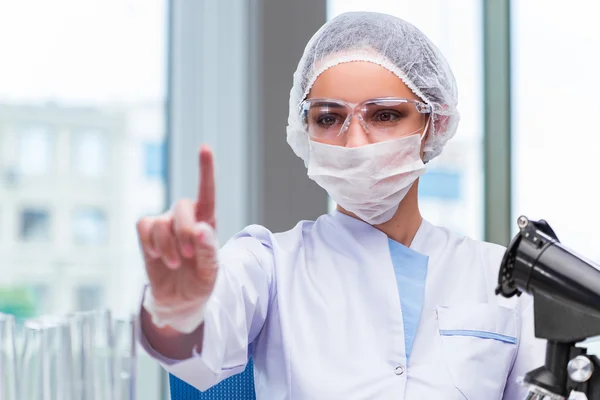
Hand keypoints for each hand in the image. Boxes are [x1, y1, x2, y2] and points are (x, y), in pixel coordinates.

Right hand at [137, 145, 217, 313]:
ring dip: (167, 246)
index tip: (205, 148)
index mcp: (207, 222)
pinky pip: (143, 226)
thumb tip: (201, 230)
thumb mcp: (211, 272)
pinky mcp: (147, 234)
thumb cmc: (200, 283)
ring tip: (175, 264)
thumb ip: (208, 252)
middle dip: (184, 232)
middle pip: (182, 206)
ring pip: (161, 222)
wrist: (180, 301)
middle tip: (188, 256)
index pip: (207, 192)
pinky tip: (157, 256)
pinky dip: (149, 243)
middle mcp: (186, 218)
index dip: (205, 170)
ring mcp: (165, 225)